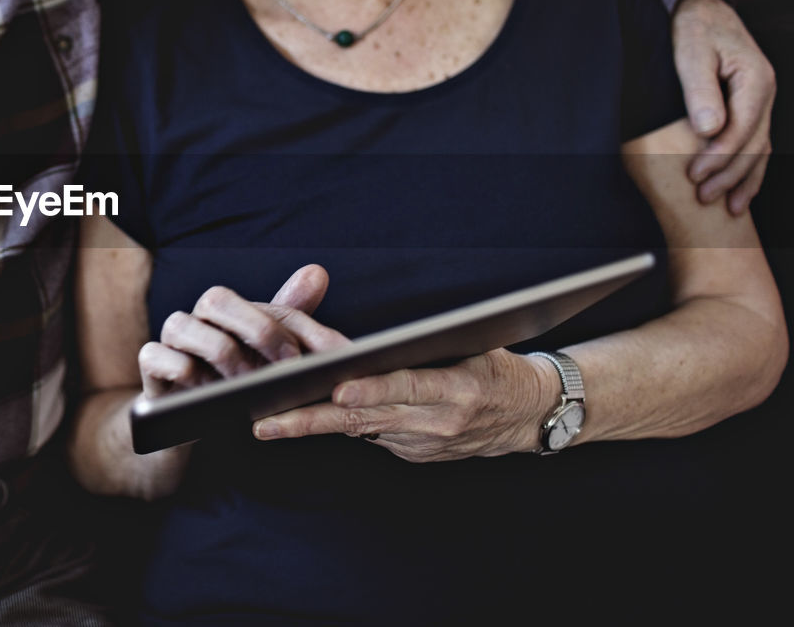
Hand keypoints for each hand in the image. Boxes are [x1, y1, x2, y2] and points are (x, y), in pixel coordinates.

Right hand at [137, 264, 347, 398]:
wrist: (189, 420)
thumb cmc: (234, 378)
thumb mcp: (265, 352)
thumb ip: (290, 314)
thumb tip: (318, 272)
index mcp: (220, 309)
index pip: (246, 300)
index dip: (272, 325)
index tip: (298, 357)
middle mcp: (192, 316)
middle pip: (215, 299)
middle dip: (255, 330)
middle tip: (281, 367)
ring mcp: (167, 341)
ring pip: (182, 325)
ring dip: (221, 355)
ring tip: (245, 386)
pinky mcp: (150, 367)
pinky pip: (156, 356)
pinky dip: (183, 372)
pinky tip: (208, 394)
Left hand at [252, 349, 553, 462]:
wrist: (531, 414)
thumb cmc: (498, 366)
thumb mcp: (473, 347)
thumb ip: (426, 349)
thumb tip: (369, 344)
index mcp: (458, 388)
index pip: (406, 387)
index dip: (370, 391)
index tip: (334, 392)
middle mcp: (438, 422)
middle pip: (366, 419)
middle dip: (312, 421)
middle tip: (267, 422)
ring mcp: (424, 443)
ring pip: (359, 431)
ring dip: (312, 426)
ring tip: (267, 421)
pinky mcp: (416, 453)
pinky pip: (371, 435)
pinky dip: (338, 425)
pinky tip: (300, 417)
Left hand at [672, 0, 774, 214]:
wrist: (701, 7)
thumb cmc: (693, 27)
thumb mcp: (692, 53)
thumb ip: (699, 90)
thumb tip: (709, 130)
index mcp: (756, 80)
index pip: (741, 129)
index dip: (718, 157)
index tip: (693, 176)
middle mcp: (765, 93)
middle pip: (754, 145)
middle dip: (729, 175)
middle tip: (703, 198)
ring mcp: (761, 101)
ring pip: (760, 148)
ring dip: (744, 179)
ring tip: (726, 208)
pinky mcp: (750, 106)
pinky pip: (756, 142)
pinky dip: (749, 168)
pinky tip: (740, 190)